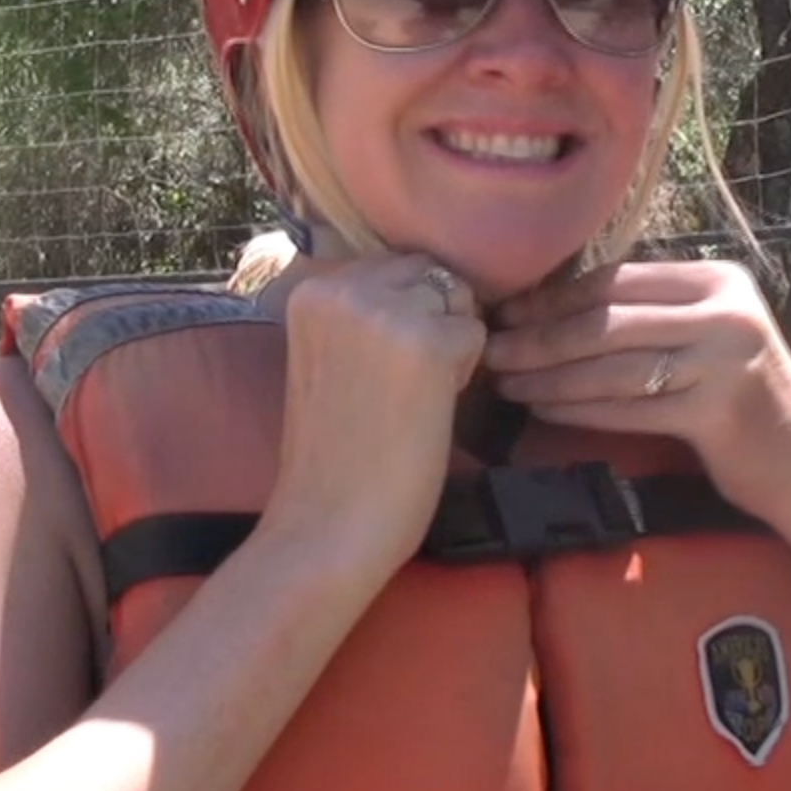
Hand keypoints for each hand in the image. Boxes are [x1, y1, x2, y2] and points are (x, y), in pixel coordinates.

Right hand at [266, 253, 485, 561]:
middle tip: (401, 386)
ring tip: (412, 397)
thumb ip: (361, 313)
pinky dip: (465, 374)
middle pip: (430, 274)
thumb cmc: (333, 451)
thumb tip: (428, 279)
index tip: (375, 372)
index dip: (405, 317)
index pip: (394, 267)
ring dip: (451, 344)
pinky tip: (427, 411)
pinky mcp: (428, 343)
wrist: (327, 523)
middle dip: (433, 320)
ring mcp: (385, 311)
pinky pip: (477, 334)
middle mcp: (343, 286)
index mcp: (313, 288)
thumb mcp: (328, 355)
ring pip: (456, 299)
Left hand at [484, 261, 790, 521]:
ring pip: (613, 366)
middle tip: (493, 349)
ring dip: (551, 376)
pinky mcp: (716, 411)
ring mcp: (724, 361)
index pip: (619, 281)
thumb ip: (654, 315)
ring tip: (508, 383)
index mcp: (719, 281)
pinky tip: (543, 412)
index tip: (509, 312)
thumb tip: (554, 309)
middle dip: (542, 336)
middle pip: (610, 320)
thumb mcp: (708, 338)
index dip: (556, 297)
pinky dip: (579, 410)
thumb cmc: (743, 399)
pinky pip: (629, 408)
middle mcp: (725, 312)